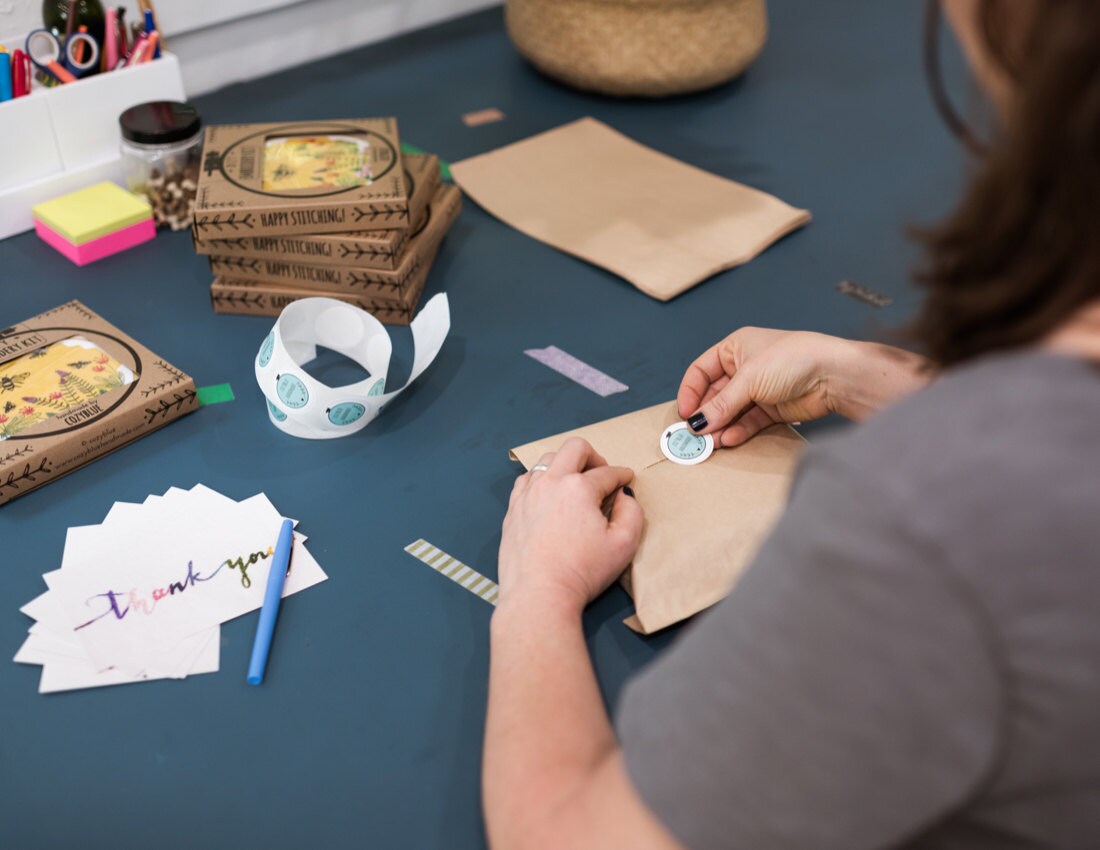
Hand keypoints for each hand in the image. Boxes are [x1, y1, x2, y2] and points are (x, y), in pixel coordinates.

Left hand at [499, 438, 643, 614]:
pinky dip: (541, 480)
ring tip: (574, 484)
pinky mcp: (513, 509)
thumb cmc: (582, 572)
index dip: (622, 474)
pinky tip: (548, 496)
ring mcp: (527, 494)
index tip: (626, 479)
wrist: (539, 594)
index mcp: (579, 488)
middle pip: (574, 449)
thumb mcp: (624, 544)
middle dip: (594, 456)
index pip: (607, 472)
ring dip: (565, 465)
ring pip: (547, 460)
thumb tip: (624, 495)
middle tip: (601, 474)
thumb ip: (632, 512)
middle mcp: (551, 483)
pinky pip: (526, 480)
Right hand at [678, 328, 930, 445]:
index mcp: (735, 348)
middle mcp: (744, 367)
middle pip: (715, 394)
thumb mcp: (749, 378)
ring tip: (710, 443)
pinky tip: (729, 440)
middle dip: (705, 414)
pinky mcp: (772, 409)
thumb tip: (697, 423)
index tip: (684, 413)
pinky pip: (748, 422)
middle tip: (694, 435)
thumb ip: (722, 403)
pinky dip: (737, 431)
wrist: (834, 376)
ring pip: (730, 411)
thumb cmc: (793, 359)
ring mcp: (759, 389)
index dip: (690, 391)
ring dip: (720, 426)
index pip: (701, 370)